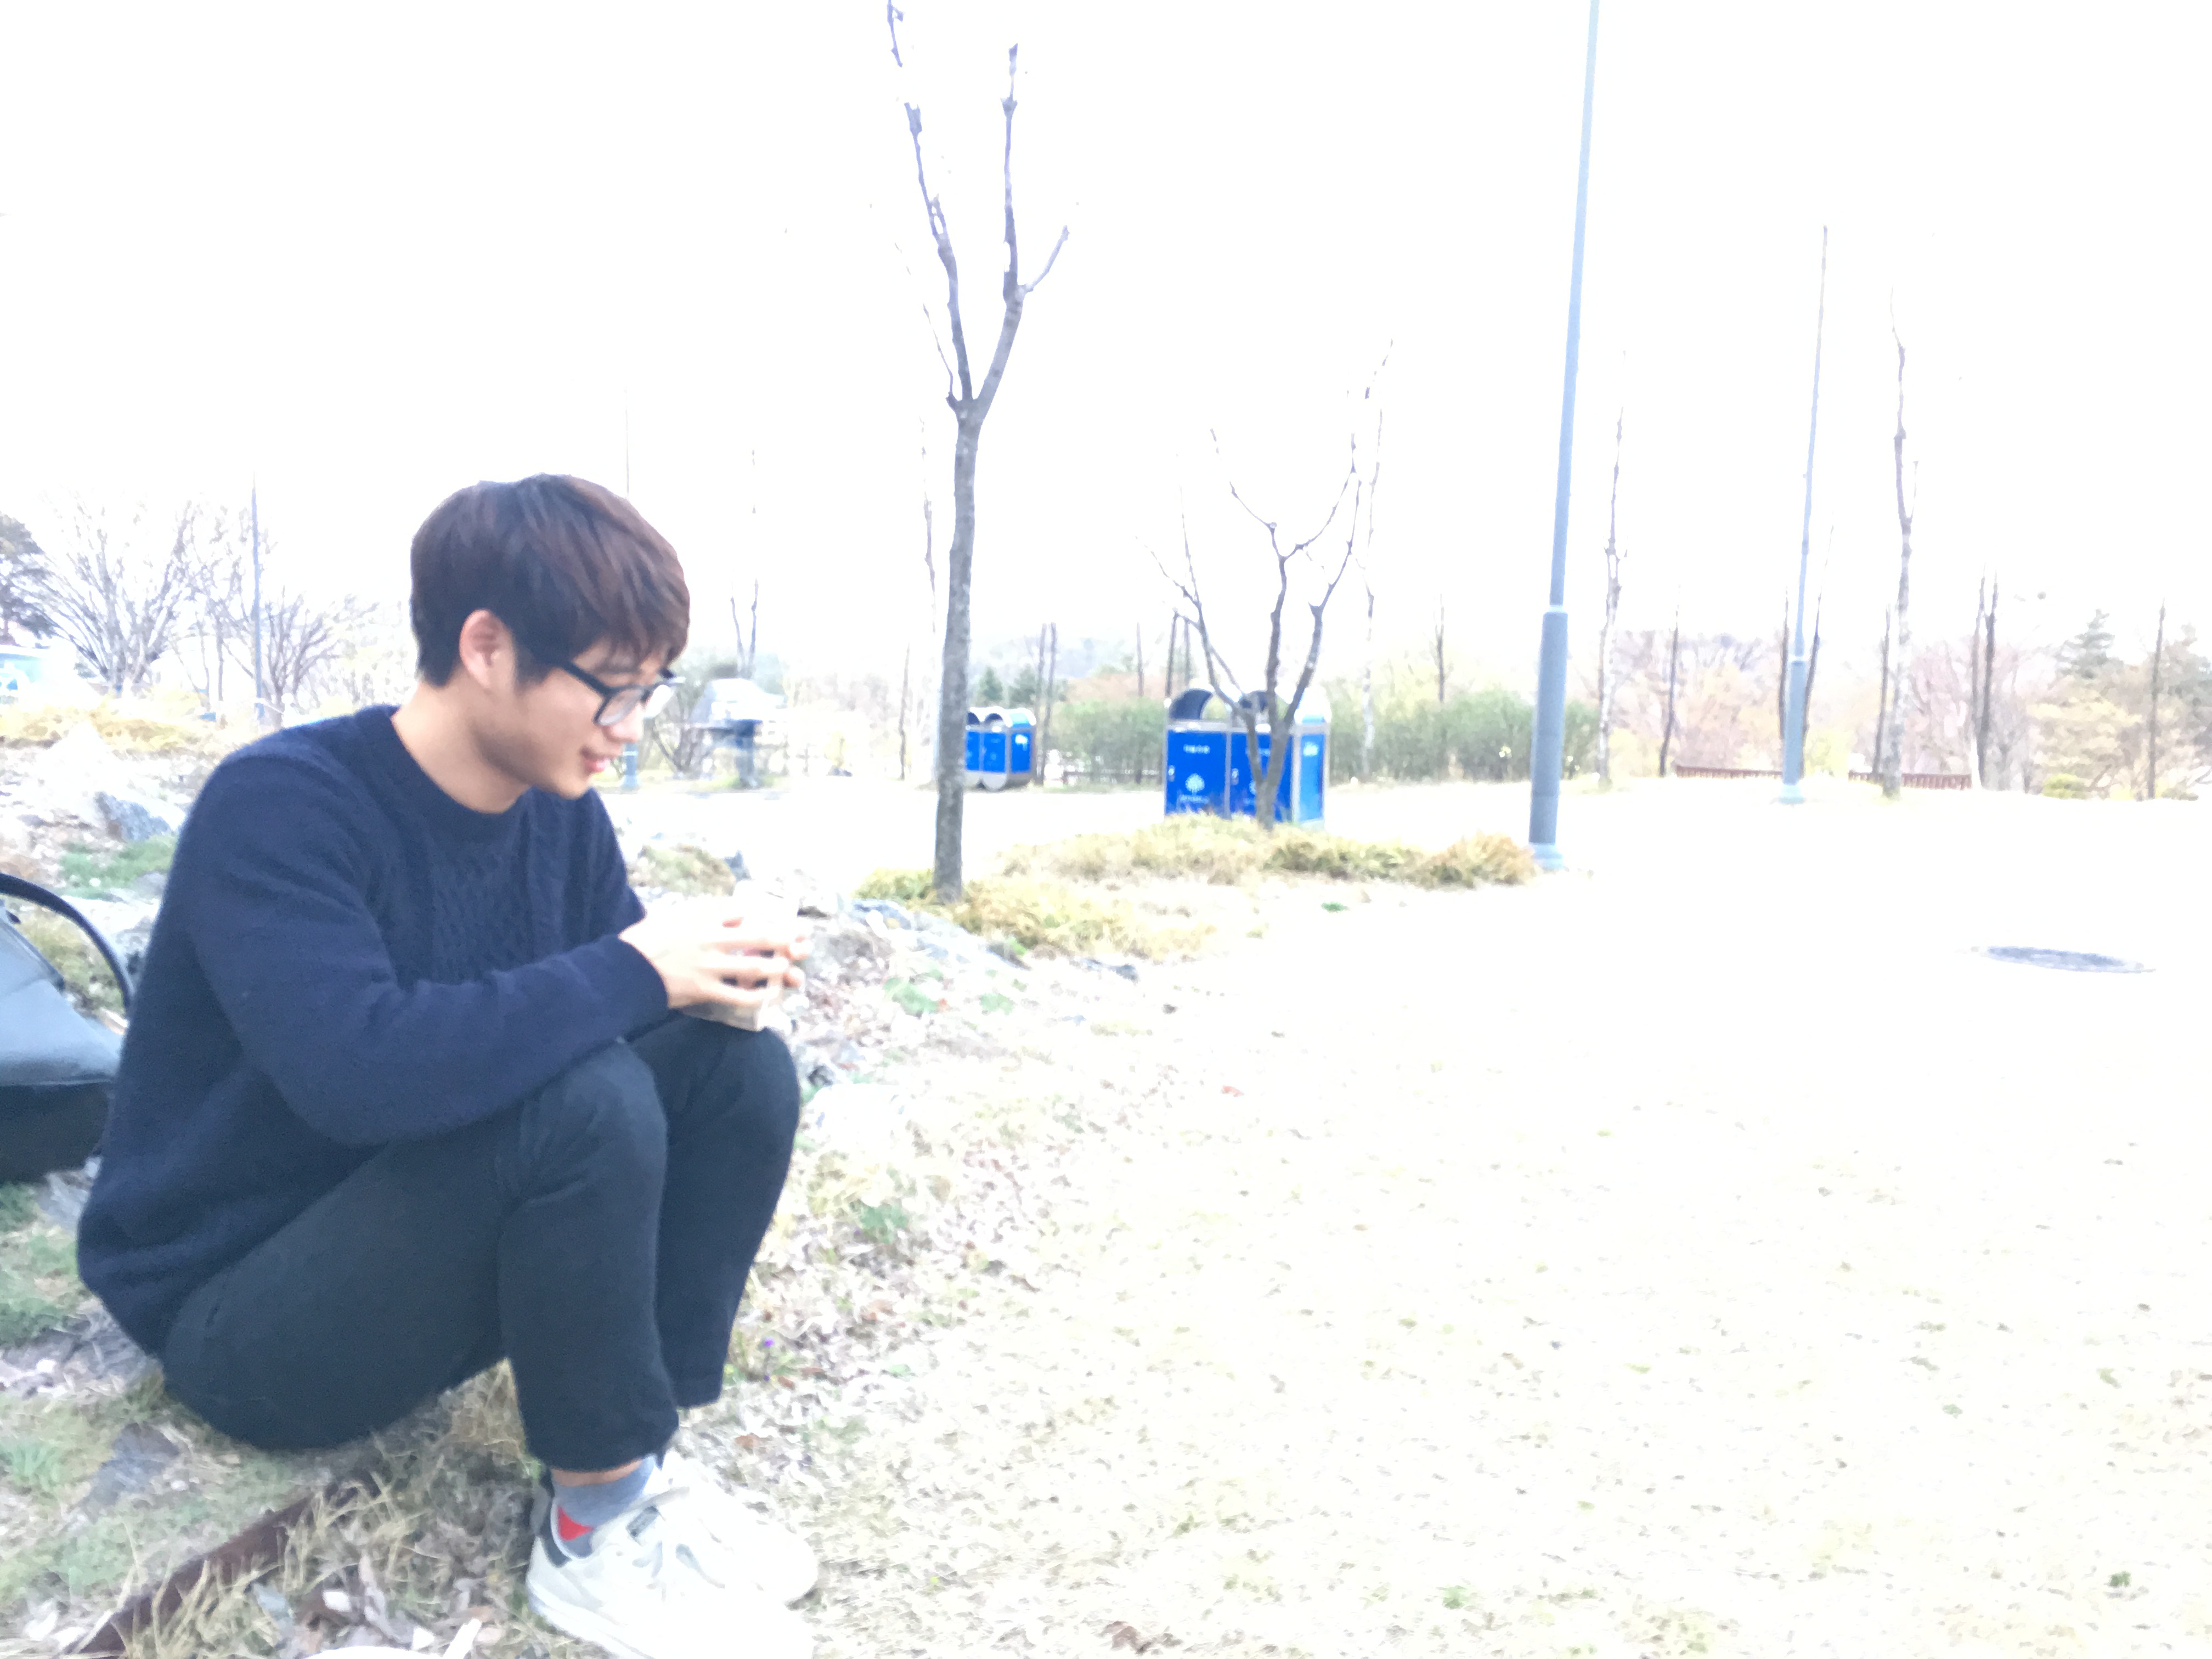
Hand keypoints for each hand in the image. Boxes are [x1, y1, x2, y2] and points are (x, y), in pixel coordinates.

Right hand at [619, 897, 808, 1010]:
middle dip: (783, 938)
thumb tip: (723, 913)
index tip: (776, 917)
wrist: (623, 971)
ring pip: (754, 966)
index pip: (742, 909)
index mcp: (700, 915)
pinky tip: (767, 996)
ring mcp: (709, 964)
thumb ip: (696, 913)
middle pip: (758, 935)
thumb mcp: (669, 915)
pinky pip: (739, 994)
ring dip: (776, 968)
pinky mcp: (705, 989)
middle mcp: (710, 937)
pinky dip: (757, 996)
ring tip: (788, 969)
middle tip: (799, 940)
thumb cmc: (642, 941)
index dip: (764, 914)